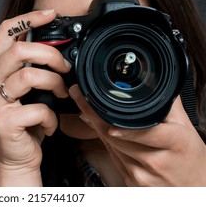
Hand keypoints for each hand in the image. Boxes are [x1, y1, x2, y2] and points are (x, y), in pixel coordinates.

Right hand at [0, 9, 71, 185]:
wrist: (15, 158)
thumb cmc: (22, 121)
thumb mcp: (23, 89)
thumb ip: (29, 66)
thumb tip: (55, 45)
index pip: (5, 31)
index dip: (29, 18)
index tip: (51, 14)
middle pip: (19, 50)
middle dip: (50, 54)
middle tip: (65, 67)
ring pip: (29, 76)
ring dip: (55, 83)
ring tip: (62, 93)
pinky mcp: (4, 122)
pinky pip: (38, 109)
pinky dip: (52, 118)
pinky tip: (50, 124)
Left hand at [69, 84, 205, 185]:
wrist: (194, 190)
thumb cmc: (190, 157)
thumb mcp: (185, 127)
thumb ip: (167, 104)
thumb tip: (150, 81)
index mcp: (175, 143)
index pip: (145, 132)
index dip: (122, 125)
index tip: (100, 110)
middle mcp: (156, 162)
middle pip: (117, 137)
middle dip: (93, 114)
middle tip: (78, 95)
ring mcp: (142, 175)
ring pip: (111, 146)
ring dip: (96, 126)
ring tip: (85, 108)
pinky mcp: (131, 183)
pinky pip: (113, 157)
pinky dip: (105, 141)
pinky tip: (101, 130)